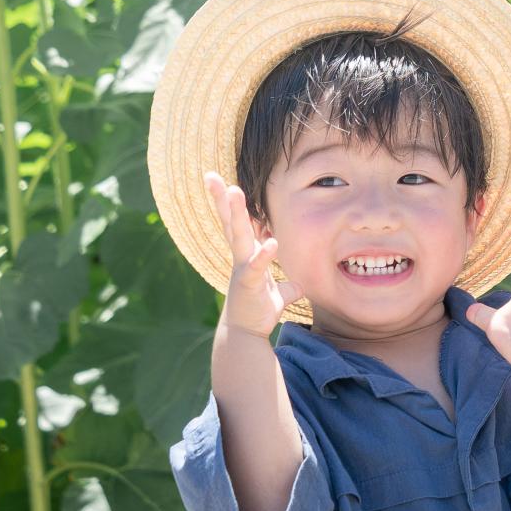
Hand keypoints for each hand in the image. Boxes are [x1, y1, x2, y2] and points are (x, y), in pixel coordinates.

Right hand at [207, 171, 302, 338]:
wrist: (247, 335)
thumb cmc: (259, 310)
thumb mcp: (278, 293)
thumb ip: (288, 285)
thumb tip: (300, 286)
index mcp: (246, 254)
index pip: (238, 223)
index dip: (230, 203)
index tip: (223, 180)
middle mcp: (241, 257)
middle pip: (231, 222)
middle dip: (222, 198)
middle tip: (211, 175)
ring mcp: (242, 269)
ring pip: (238, 236)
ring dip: (235, 213)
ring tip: (234, 190)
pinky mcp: (248, 285)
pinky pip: (256, 267)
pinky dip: (264, 255)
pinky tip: (272, 243)